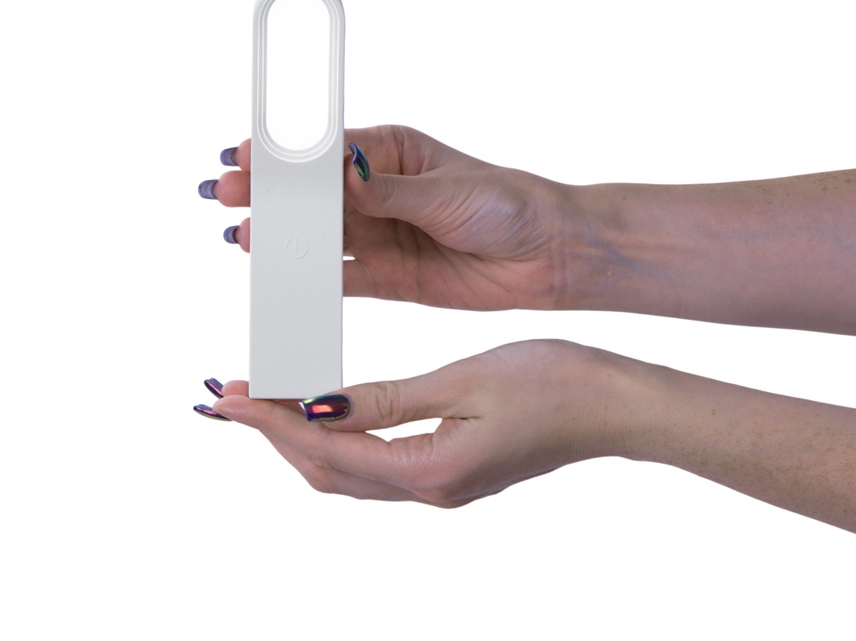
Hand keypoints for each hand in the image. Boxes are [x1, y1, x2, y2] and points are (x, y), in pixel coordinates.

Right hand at [204, 125, 574, 309]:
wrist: (546, 256)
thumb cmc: (508, 205)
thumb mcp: (447, 191)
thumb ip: (389, 191)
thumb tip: (341, 171)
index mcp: (392, 154)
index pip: (326, 151)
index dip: (284, 154)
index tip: (246, 154)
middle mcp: (379, 193)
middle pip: (312, 194)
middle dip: (270, 194)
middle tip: (226, 194)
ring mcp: (381, 236)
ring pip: (319, 236)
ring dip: (283, 238)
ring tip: (247, 239)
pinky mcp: (389, 277)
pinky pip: (341, 278)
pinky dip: (311, 280)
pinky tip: (281, 279)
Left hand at [211, 340, 634, 505]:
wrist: (617, 407)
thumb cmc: (555, 383)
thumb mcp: (466, 380)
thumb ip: (387, 399)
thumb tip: (316, 408)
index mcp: (429, 471)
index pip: (325, 449)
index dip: (269, 420)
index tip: (225, 395)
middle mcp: (429, 490)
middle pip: (326, 473)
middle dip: (272, 435)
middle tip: (229, 396)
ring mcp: (443, 486)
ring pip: (348, 473)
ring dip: (300, 440)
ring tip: (265, 402)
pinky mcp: (454, 472)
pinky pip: (376, 465)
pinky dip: (338, 440)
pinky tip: (328, 412)